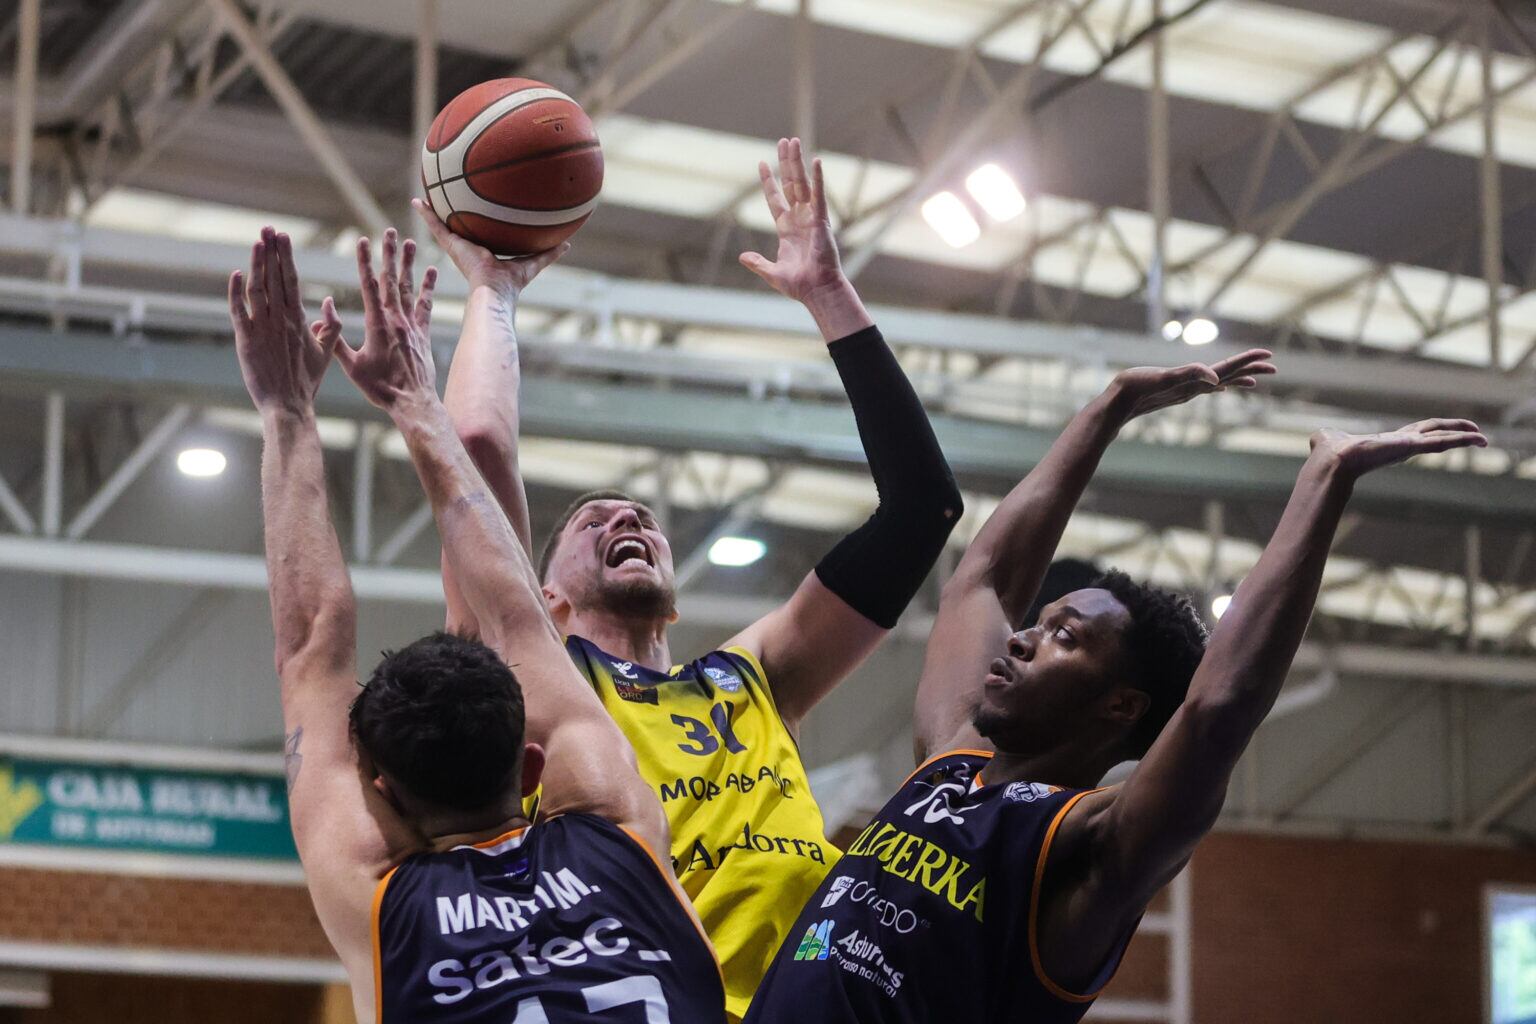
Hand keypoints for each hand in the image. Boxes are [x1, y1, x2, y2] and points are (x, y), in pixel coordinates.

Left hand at [228, 227, 341, 413]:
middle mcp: (281, 320)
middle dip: (271, 251)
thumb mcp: (326, 354)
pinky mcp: (246, 340)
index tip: (283, 238)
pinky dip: (235, 291)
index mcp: (299, 320)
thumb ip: (329, 330)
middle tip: (268, 229)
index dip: (286, 257)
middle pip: (275, 278)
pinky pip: (238, 311)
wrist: (288, 404)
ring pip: (257, 289)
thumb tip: (329, 307)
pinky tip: (236, 273)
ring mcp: (262, 328)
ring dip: (257, 264)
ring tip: (257, 242)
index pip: (292, 281)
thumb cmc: (307, 382)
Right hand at [333, 229, 439, 408]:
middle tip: (389, 231)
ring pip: (409, 288)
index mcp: (376, 324)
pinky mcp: (424, 334)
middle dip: (388, 254)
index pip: (368, 285)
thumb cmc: (380, 388)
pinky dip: (428, 288)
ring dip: (408, 264)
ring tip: (409, 242)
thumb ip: (334, 340)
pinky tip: (432, 271)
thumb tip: (320, 315)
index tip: (362, 241)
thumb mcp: (351, 366)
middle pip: (391, 280)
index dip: (365, 262)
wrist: (413, 402)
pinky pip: (426, 305)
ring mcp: (412, 325)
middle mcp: (396, 319)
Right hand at [413, 198, 566, 297]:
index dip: (479, 225)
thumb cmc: (512, 282)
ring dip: (434, 211)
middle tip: (448, 198)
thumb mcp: (533, 261)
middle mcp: (469, 248)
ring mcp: (457, 246)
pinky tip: (417, 200)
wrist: (494, 290)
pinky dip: (425, 213)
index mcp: (486, 252)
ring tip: (426, 194)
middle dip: (455, 215)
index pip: (481, 235)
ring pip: (442, 225)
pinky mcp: (450, 245)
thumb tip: (568, 244)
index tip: (476, 214)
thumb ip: (549, 253)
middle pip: (460, 227)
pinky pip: (435, 226)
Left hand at [740, 137, 845, 302]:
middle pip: (790, 184)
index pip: (776, 199)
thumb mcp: (772, 272)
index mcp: (786, 229)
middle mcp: (799, 219)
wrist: (816, 290)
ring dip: (797, 163)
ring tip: (793, 142)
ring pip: (802, 184)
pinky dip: (818, 178)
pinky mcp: (821, 221)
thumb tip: (742, 257)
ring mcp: (810, 217)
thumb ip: (758, 263)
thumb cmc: (799, 285)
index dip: (769, 181)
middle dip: (786, 163)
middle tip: (784, 142)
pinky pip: (819, 195)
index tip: (763, 163)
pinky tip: (815, 160)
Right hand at [1109, 348, 1275, 419]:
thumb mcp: (1165, 377)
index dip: (1249, 361)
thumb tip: (1219, 380)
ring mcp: (1186, 390)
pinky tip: (1219, 385)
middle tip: (1274, 367)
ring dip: (1237, 377)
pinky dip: (1217, 383)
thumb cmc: (1138, 388)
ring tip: (1255, 380)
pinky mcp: (1176, 390)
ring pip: (1219, 381)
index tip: (1269, 356)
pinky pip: (1203, 386)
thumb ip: (1190, 375)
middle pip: (1230, 375)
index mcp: (1196, 382)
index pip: (1228, 368)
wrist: (1118, 404)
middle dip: (1252, 370)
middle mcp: (1195, 387)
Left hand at [1310, 419, 1486, 477]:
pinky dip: (1461, 440)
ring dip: (1463, 438)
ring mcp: (1408, 447)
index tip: (1443, 430)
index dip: (1430, 431)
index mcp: (1387, 442)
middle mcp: (1401, 445)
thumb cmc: (1328, 453)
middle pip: (1434, 434)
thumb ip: (1328, 437)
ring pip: (1442, 440)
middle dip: (1454, 433)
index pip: (1414, 433)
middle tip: (1475, 434)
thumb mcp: (1329, 439)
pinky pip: (1442, 442)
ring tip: (1484, 439)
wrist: (1332, 461)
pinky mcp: (1411, 447)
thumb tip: (1318, 439)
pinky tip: (1479, 438)